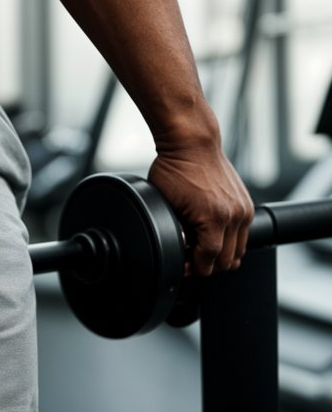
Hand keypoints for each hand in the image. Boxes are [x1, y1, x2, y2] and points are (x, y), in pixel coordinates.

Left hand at [147, 141, 253, 276]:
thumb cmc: (176, 167)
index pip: (209, 262)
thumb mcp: (165, 203)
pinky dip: (230, 240)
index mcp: (214, 218)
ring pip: (238, 252)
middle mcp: (234, 215)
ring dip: (221, 254)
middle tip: (190, 259)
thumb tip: (178, 249)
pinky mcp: (247, 204)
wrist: (192, 142)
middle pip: (226, 261)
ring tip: (201, 248)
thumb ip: (175, 230)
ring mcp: (243, 210)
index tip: (183, 267)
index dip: (193, 269)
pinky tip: (212, 233)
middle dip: (207, 264)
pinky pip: (243, 234)